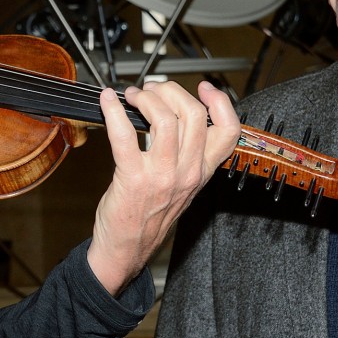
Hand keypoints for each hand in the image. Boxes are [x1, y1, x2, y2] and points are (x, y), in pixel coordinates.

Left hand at [87, 80, 239, 295]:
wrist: (127, 250)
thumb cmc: (149, 216)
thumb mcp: (182, 186)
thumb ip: (187, 156)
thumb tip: (174, 114)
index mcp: (202, 172)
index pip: (229, 131)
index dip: (220, 102)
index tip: (204, 87)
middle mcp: (187, 172)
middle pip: (193, 114)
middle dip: (170, 91)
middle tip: (152, 89)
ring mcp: (162, 175)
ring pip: (165, 119)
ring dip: (145, 98)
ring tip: (132, 96)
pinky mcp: (133, 178)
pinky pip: (125, 134)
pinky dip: (113, 111)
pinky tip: (108, 101)